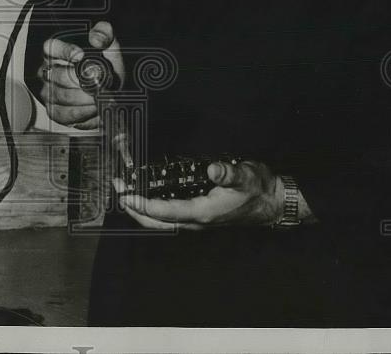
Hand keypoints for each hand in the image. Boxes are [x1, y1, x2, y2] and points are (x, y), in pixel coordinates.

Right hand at [34, 21, 124, 128]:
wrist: (108, 90)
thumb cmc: (103, 67)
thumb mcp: (108, 46)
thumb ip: (104, 35)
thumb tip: (96, 38)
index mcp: (56, 51)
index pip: (51, 47)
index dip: (65, 51)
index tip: (81, 55)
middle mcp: (48, 71)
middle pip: (58, 76)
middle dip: (81, 81)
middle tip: (97, 83)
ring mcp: (48, 91)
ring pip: (61, 96)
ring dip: (84, 98)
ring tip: (99, 96)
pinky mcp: (54, 111)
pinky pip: (63, 114)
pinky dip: (81, 113)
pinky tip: (93, 108)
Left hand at [113, 160, 283, 229]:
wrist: (271, 203)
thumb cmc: (258, 189)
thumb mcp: (244, 176)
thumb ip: (228, 173)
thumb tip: (213, 169)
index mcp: (203, 213)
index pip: (166, 212)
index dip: (143, 204)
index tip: (126, 196)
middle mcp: (196, 220)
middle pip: (157, 221)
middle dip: (135, 208)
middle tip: (118, 192)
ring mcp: (196, 219)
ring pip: (161, 221)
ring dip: (141, 209)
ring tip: (126, 193)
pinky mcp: (198, 215)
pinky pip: (169, 216)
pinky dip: (153, 207)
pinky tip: (147, 195)